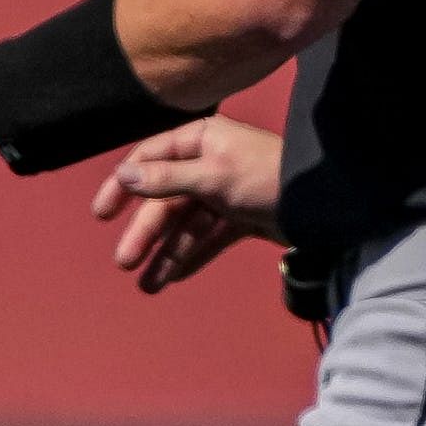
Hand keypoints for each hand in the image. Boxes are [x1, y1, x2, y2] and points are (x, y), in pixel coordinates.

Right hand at [90, 117, 282, 293]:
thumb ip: (166, 179)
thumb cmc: (265, 177)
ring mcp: (223, 192)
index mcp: (199, 141)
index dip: (123, 187)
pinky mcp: (239, 218)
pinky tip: (173, 278)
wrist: (323, 204)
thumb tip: (123, 176)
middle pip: (165, 200)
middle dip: (145, 233)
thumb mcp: (212, 175)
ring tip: (147, 284)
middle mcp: (207, 163)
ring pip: (185, 224)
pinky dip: (192, 255)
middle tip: (124, 261)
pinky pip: (208, 238)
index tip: (102, 214)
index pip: (149, 160)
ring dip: (166, 253)